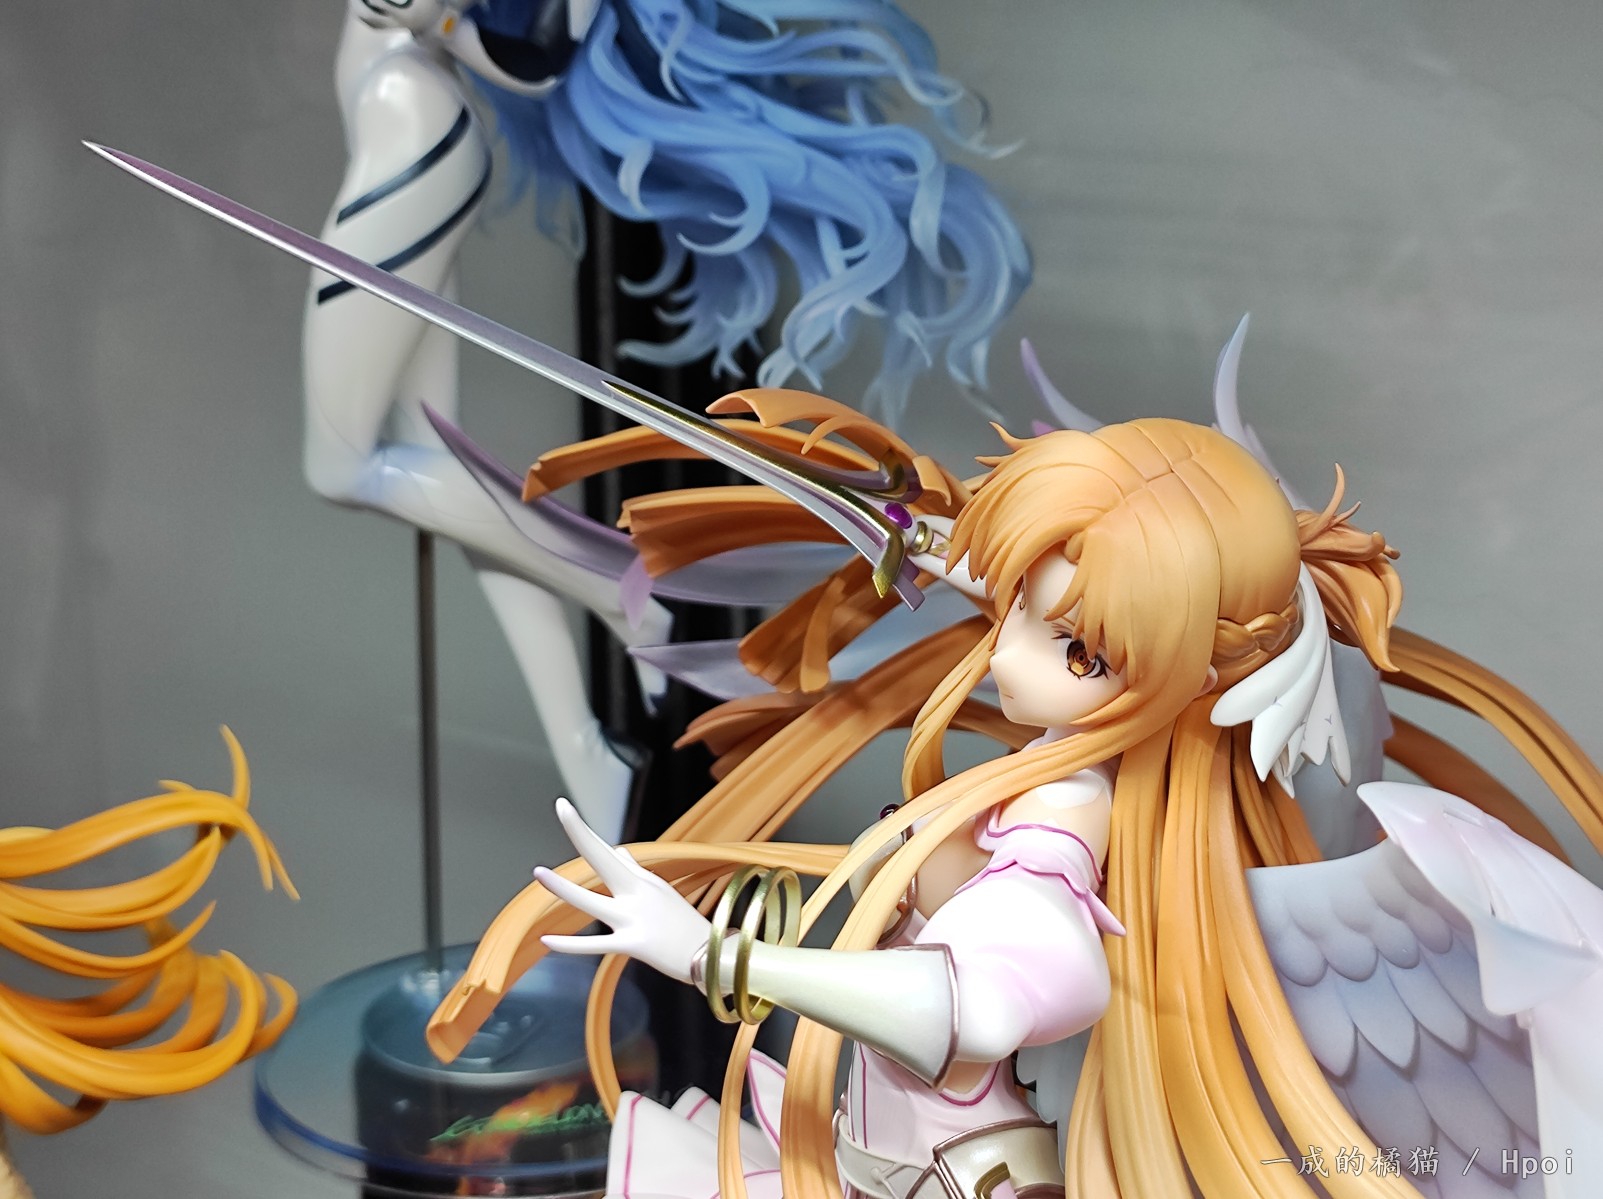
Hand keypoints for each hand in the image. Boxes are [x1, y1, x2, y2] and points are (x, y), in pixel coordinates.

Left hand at [535, 797, 710, 983]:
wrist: (714, 955)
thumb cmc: (685, 925)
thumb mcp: (662, 892)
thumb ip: (636, 871)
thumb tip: (618, 850)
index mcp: (642, 880)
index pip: (606, 850)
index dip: (583, 830)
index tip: (563, 807)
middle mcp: (638, 892)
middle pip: (603, 860)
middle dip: (581, 834)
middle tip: (561, 807)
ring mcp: (636, 918)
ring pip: (592, 902)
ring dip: (564, 889)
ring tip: (537, 873)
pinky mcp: (636, 944)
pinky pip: (597, 945)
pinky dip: (570, 945)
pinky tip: (546, 940)